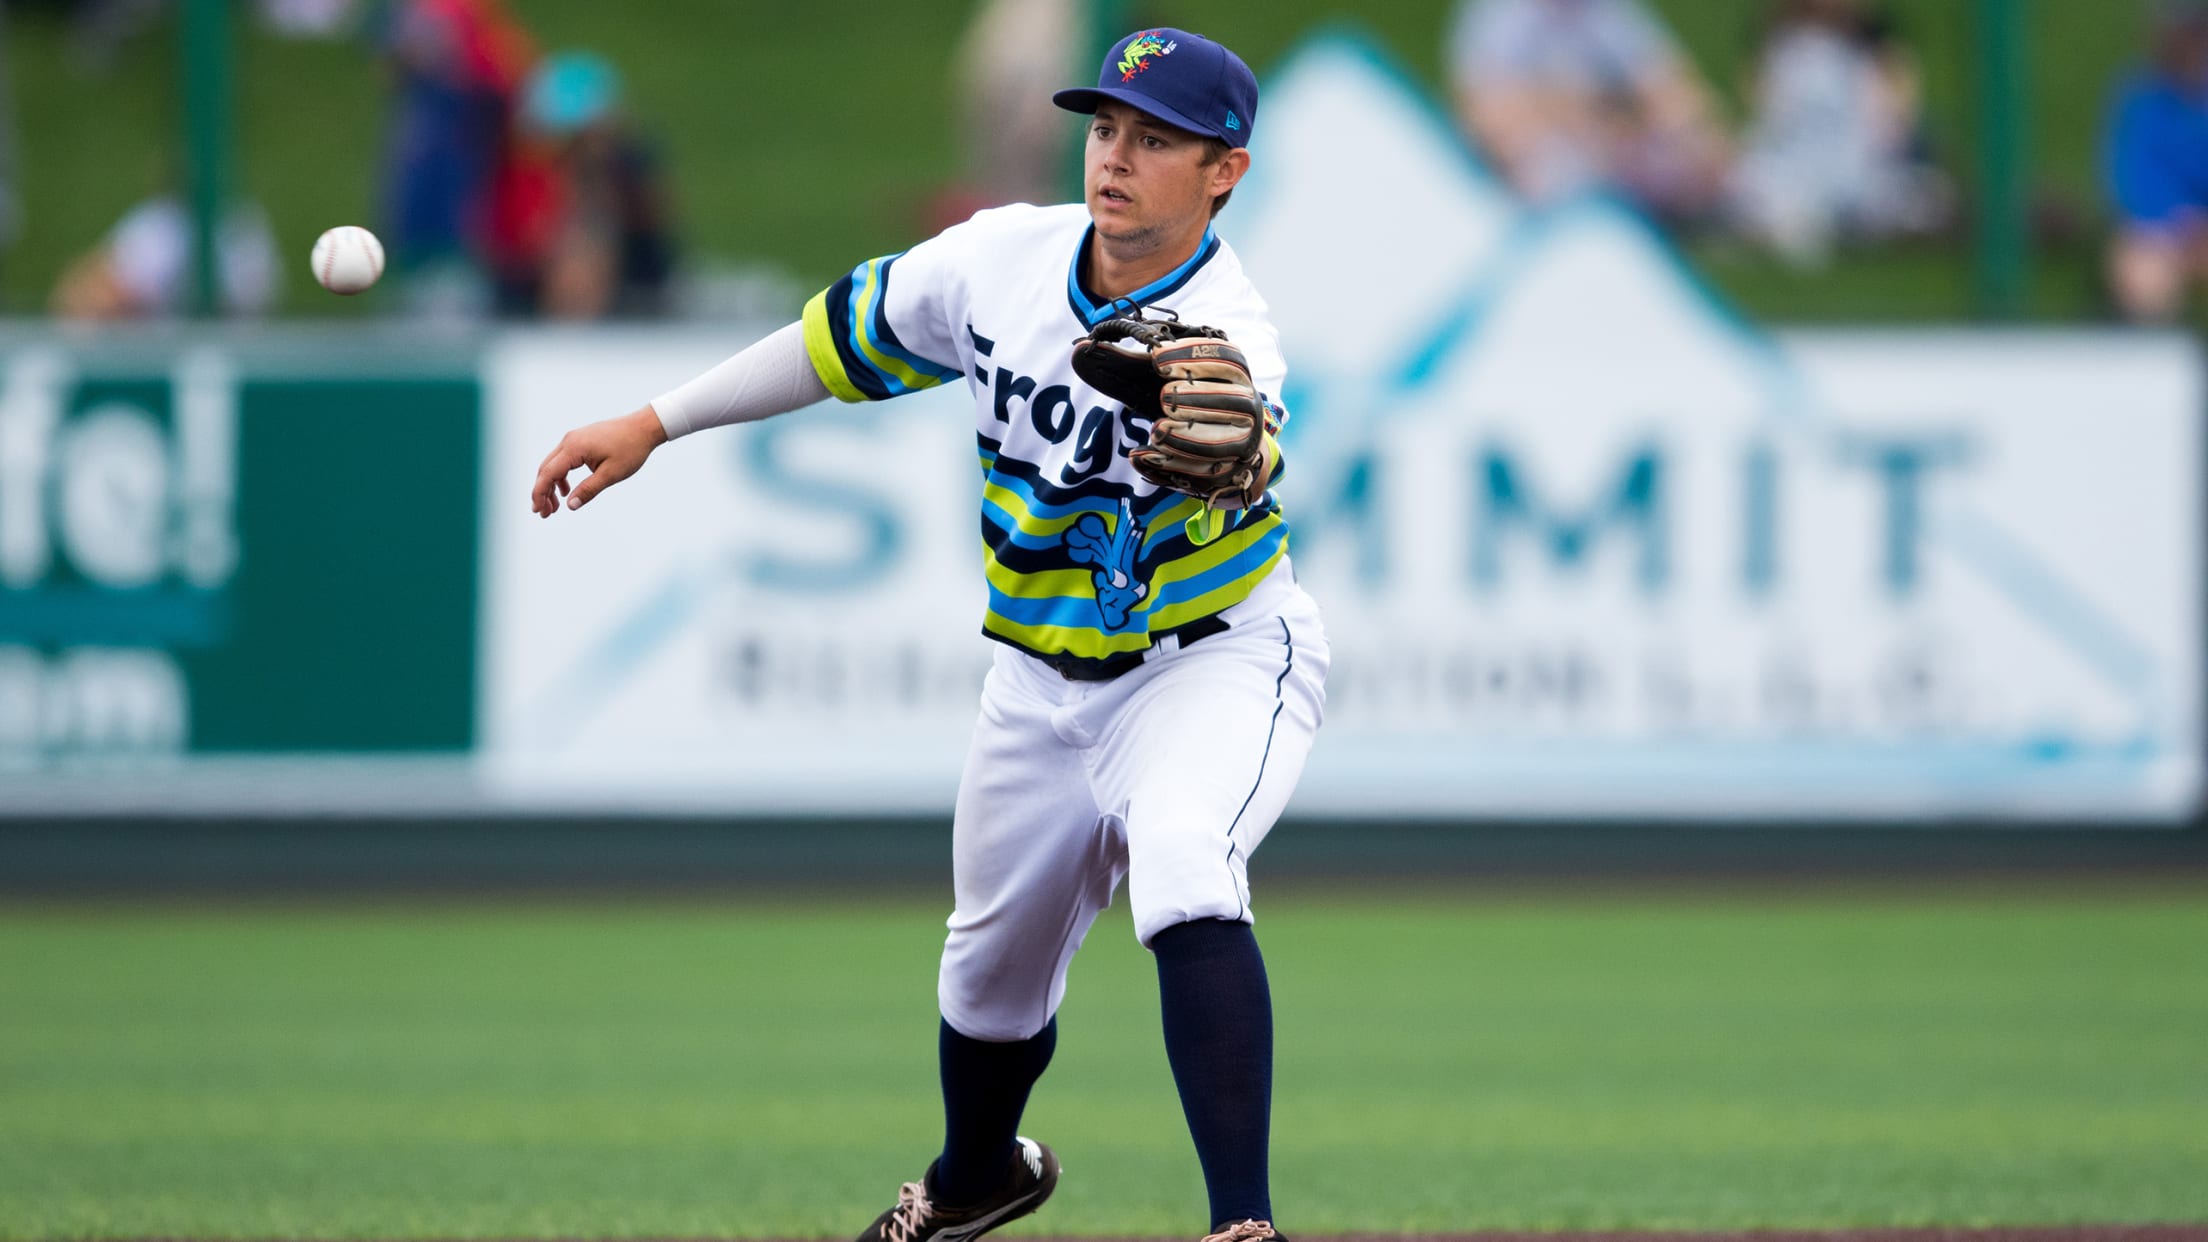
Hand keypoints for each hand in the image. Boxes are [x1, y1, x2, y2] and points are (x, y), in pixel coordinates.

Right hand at [531, 406, 667, 516]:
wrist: (644, 427)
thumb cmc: (630, 450)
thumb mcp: (611, 474)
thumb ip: (589, 490)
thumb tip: (570, 506)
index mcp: (574, 448)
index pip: (547, 474)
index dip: (540, 494)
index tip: (539, 512)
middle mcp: (569, 441)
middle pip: (545, 469)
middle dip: (542, 492)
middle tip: (545, 514)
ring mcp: (573, 439)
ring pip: (553, 465)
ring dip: (551, 485)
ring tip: (555, 507)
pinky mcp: (580, 440)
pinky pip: (563, 460)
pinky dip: (561, 476)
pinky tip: (566, 490)